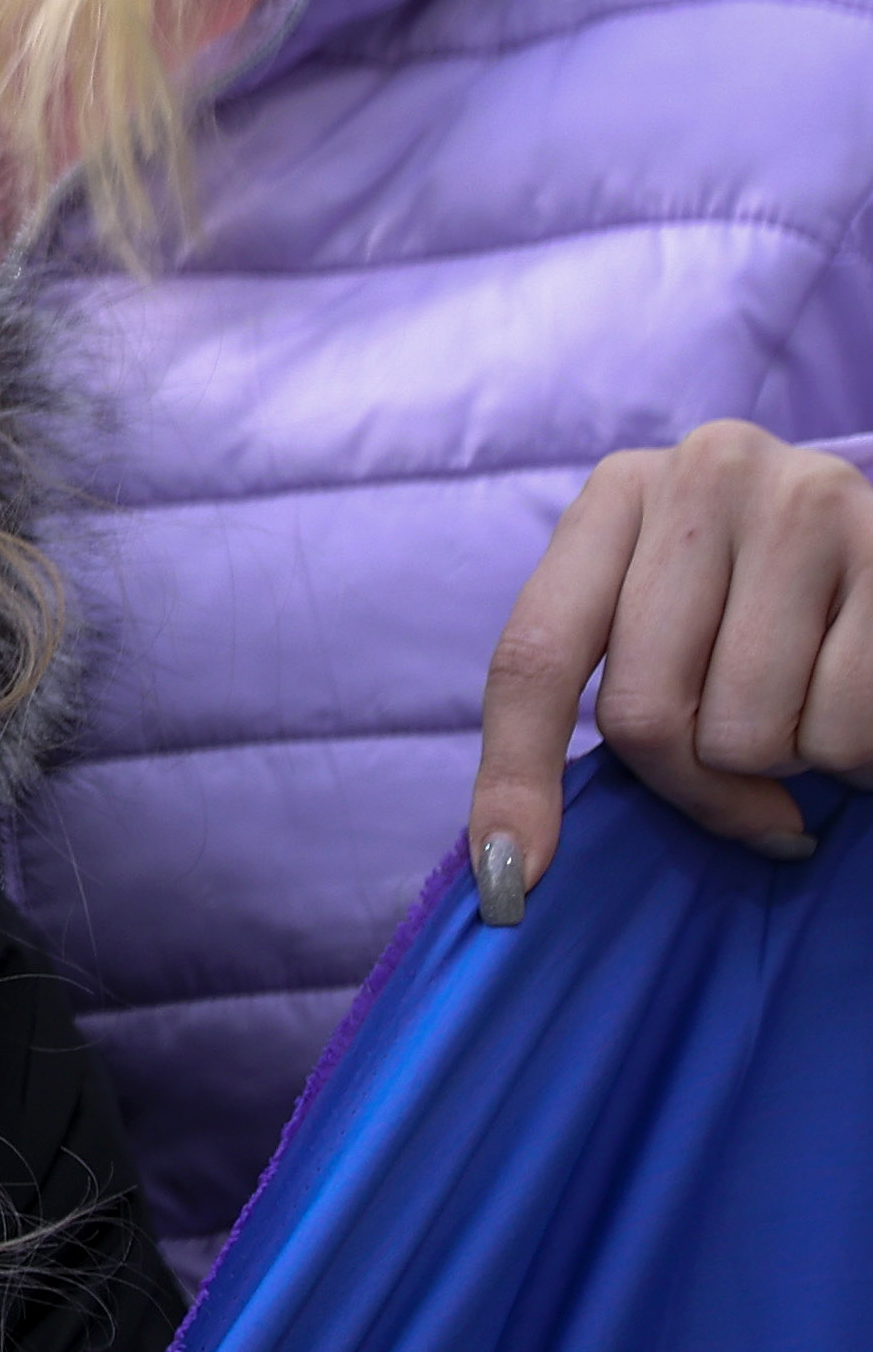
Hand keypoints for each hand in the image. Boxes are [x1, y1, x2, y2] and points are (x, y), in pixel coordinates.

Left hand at [469, 419, 872, 919]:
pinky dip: (860, 757)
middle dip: (699, 786)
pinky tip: (868, 701)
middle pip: (643, 713)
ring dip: (791, 763)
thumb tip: (514, 864)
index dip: (517, 774)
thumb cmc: (781, 602)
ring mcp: (807, 505)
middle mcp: (704, 474)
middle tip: (755, 786)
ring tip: (818, 709)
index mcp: (621, 491)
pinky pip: (845, 730)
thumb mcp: (677, 612)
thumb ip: (609, 690)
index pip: (535, 653)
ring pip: (750, 735)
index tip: (513, 877)